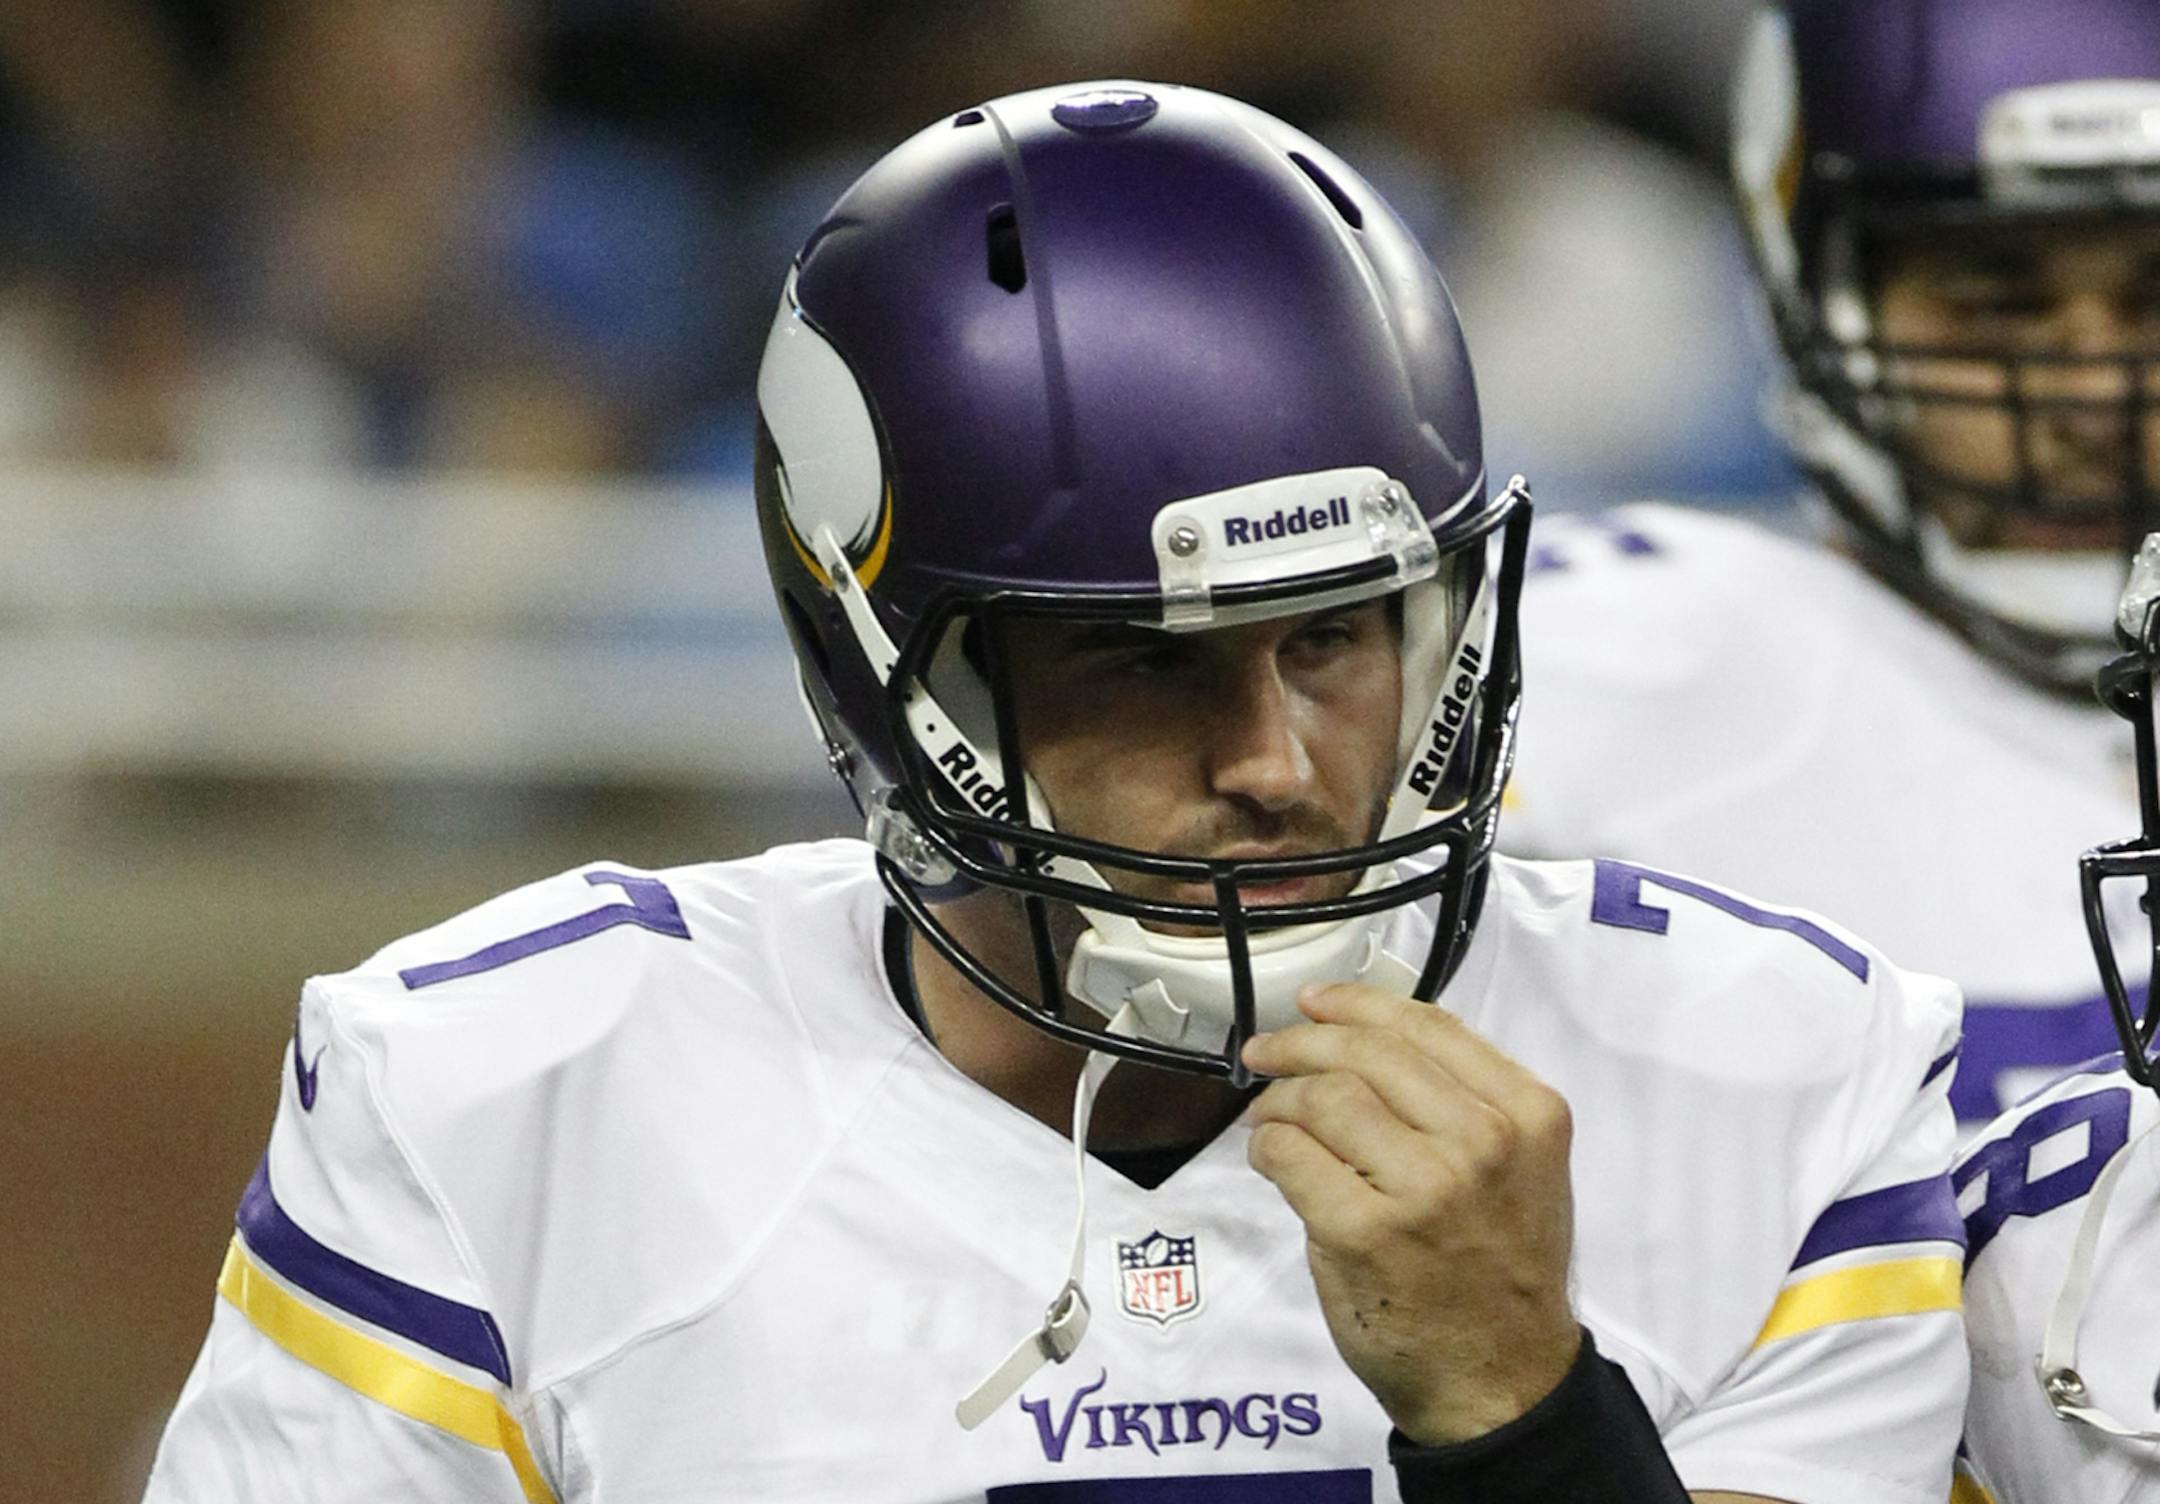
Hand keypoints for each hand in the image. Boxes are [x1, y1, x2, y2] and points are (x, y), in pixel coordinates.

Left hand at [1242, 982, 1581, 1444]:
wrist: (1502, 1381)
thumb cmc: (1502, 1269)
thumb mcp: (1523, 1169)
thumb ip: (1465, 1101)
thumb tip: (1363, 1040)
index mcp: (1527, 1114)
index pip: (1427, 1027)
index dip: (1357, 1004)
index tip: (1314, 1003)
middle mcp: (1483, 1141)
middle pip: (1366, 1053)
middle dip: (1301, 1042)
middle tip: (1265, 1053)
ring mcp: (1423, 1187)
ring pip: (1324, 1097)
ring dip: (1279, 1099)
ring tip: (1267, 1116)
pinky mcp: (1362, 1232)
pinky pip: (1291, 1155)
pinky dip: (1266, 1146)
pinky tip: (1270, 1157)